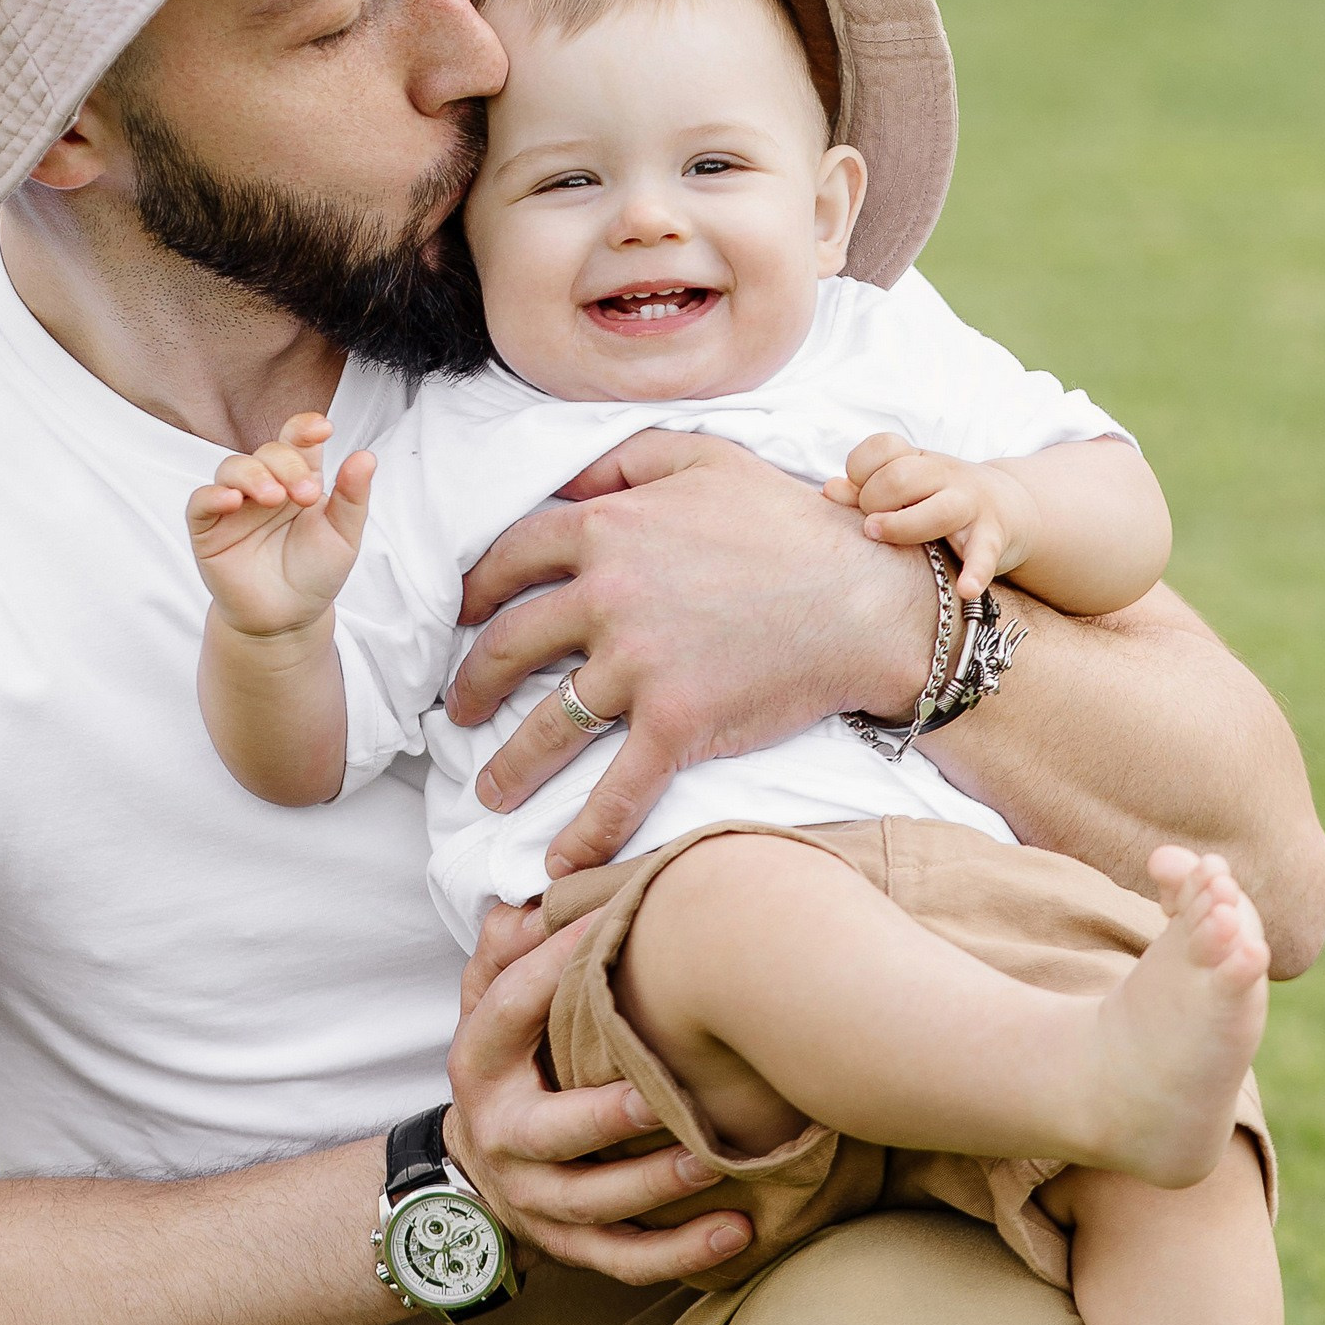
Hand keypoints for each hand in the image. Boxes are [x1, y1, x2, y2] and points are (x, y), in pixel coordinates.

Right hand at [186, 413, 373, 635]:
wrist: (289, 619)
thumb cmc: (316, 574)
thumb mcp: (343, 536)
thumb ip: (353, 497)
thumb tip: (366, 456)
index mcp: (299, 479)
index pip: (296, 440)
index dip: (305, 428)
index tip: (322, 430)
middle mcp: (265, 485)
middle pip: (268, 452)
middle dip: (287, 465)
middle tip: (306, 495)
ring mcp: (234, 505)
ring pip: (232, 467)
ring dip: (254, 475)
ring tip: (274, 498)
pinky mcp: (208, 529)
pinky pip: (201, 502)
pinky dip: (214, 495)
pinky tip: (233, 500)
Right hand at [443, 901, 753, 1283]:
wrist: (475, 1171)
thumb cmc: (512, 1066)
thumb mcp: (492, 1004)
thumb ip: (510, 950)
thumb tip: (534, 900)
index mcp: (481, 1061)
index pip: (510, 1008)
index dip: (555, 967)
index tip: (614, 930)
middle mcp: (501, 1134)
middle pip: (548, 1132)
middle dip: (605, 1118)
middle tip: (662, 1100)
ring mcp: (532, 1197)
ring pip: (592, 1203)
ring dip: (655, 1186)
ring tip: (716, 1162)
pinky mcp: (568, 1244)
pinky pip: (623, 1259)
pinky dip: (679, 1254)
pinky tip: (736, 1233)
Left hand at [444, 429, 940, 877]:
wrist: (866, 600)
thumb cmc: (795, 525)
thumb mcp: (707, 460)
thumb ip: (630, 460)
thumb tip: (573, 475)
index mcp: (609, 530)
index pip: (510, 559)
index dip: (474, 592)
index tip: (458, 618)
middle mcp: (609, 596)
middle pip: (508, 645)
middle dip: (472, 684)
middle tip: (459, 710)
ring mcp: (639, 665)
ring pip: (547, 724)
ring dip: (509, 767)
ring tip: (490, 793)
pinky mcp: (677, 724)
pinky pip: (615, 789)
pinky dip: (583, 833)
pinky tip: (559, 864)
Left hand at [825, 432, 1040, 599]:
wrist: (1010, 506)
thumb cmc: (937, 500)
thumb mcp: (905, 486)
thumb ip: (864, 488)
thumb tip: (829, 490)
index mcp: (919, 460)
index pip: (883, 447)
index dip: (860, 470)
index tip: (861, 491)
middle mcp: (946, 476)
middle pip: (900, 477)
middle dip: (874, 501)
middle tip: (872, 525)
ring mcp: (971, 505)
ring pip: (938, 510)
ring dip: (903, 526)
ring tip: (881, 536)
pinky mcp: (992, 538)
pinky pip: (984, 555)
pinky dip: (976, 573)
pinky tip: (966, 589)